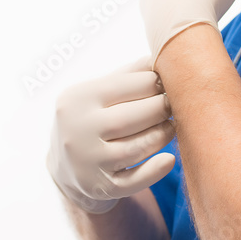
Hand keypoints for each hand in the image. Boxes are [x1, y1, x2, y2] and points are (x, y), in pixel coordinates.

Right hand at [46, 55, 175, 213]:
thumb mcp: (97, 92)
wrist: (65, 169)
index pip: (129, 85)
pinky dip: (155, 170)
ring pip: (137, 148)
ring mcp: (88, 162)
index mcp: (78, 98)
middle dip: (162, 108)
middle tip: (176, 105)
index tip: (171, 83)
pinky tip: (169, 159)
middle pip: (134, 116)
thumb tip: (163, 51)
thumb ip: (128, 74)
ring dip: (162, 135)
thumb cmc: (92, 118)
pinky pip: (134, 181)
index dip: (157, 83)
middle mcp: (78, 130)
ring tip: (172, 127)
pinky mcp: (100, 187)